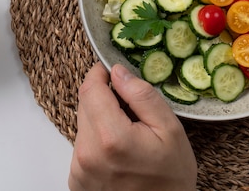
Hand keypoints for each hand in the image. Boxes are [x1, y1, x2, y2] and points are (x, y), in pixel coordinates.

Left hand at [68, 63, 196, 190]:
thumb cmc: (171, 177)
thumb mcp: (169, 129)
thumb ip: (142, 95)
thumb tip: (118, 71)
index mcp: (110, 138)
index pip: (90, 89)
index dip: (99, 73)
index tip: (111, 69)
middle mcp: (87, 155)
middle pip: (85, 104)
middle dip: (103, 96)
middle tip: (129, 104)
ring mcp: (78, 171)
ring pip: (83, 123)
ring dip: (100, 118)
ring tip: (128, 131)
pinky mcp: (76, 181)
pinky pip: (83, 144)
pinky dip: (97, 138)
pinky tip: (118, 149)